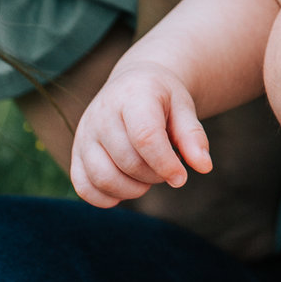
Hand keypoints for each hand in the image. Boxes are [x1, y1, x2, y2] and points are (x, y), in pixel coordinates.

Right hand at [68, 54, 212, 207]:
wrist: (133, 83)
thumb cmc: (161, 97)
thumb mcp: (183, 107)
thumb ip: (193, 136)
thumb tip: (204, 167)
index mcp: (133, 96)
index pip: (145, 137)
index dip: (165, 164)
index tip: (181, 178)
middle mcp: (102, 113)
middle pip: (127, 161)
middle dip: (154, 175)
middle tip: (167, 168)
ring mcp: (85, 134)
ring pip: (103, 178)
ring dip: (132, 189)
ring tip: (148, 176)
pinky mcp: (76, 152)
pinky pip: (83, 187)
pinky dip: (106, 198)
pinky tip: (127, 187)